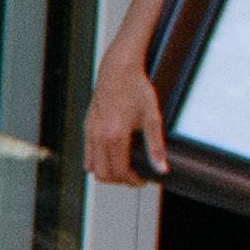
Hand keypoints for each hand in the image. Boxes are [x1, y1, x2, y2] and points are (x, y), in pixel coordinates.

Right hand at [81, 65, 168, 186]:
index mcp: (115, 136)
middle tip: (134, 176)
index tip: (143, 179)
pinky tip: (111, 157)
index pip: (120, 171)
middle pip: (104, 174)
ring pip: (93, 167)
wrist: (118, 69)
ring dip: (108, 173)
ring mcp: (91, 132)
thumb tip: (162, 168)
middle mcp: (99, 136)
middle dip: (120, 180)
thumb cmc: (135, 88)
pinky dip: (97, 162)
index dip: (132, 181)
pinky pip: (88, 154)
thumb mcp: (152, 118)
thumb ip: (156, 146)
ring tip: (123, 168)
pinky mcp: (87, 127)